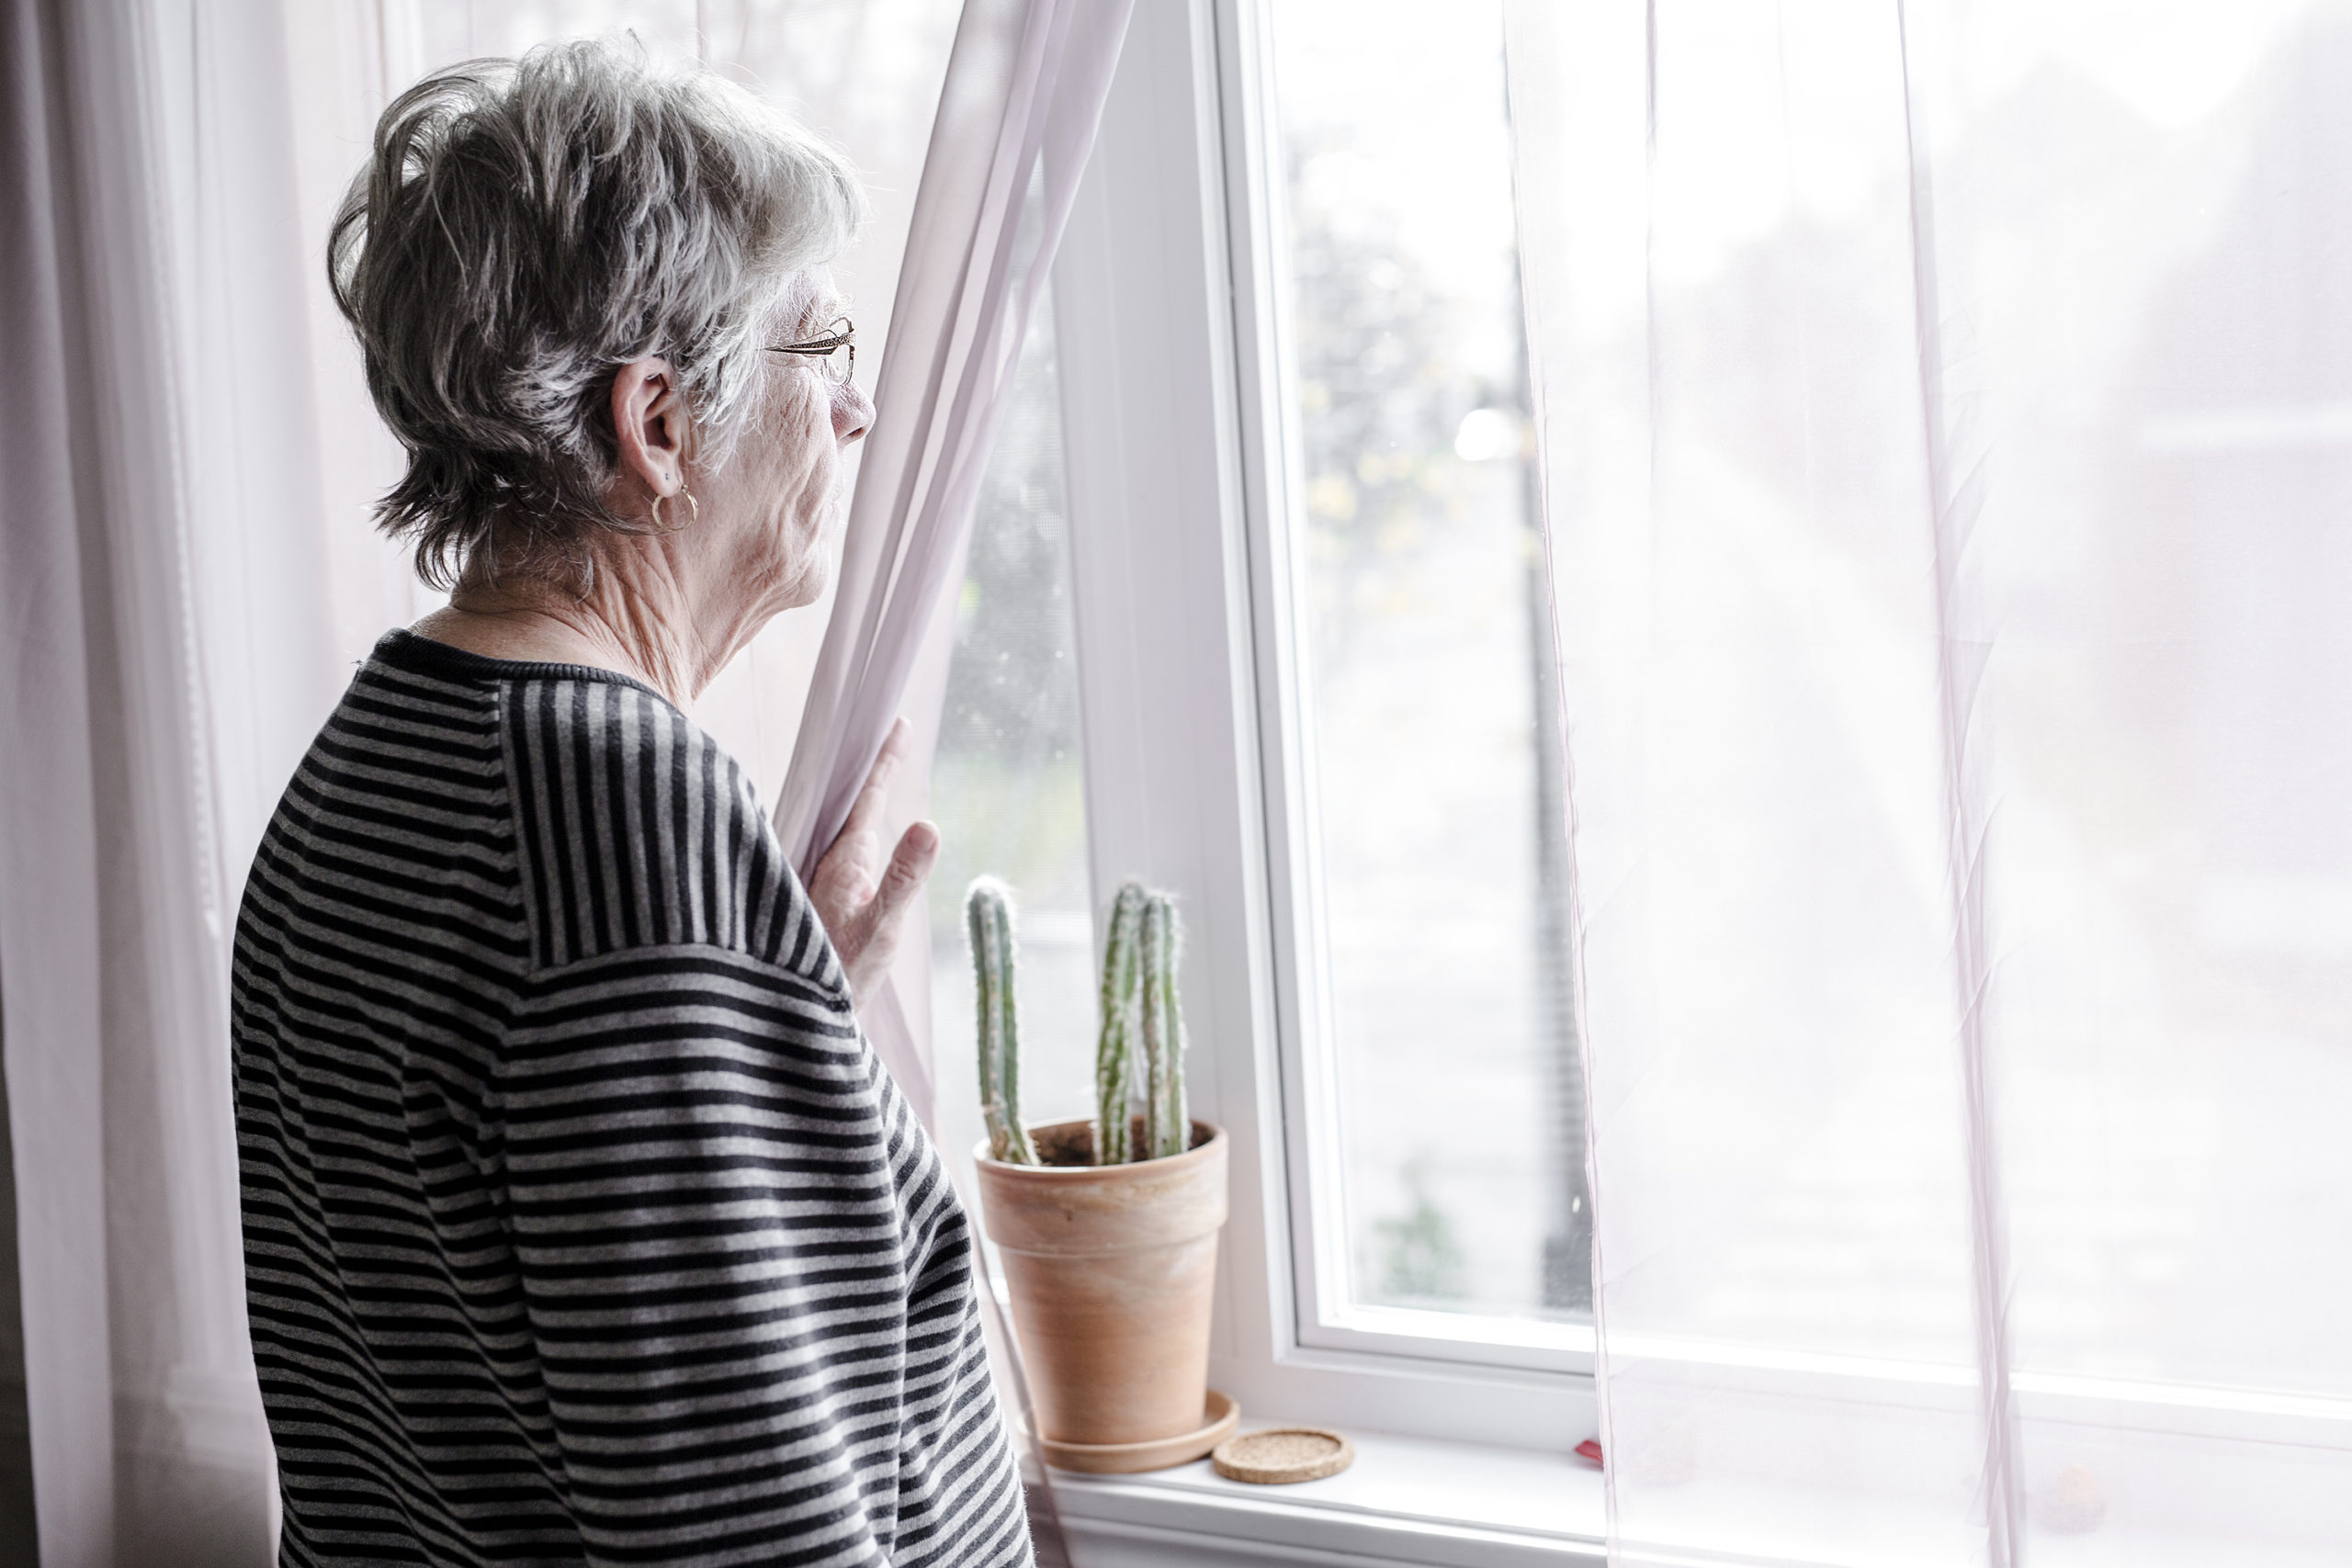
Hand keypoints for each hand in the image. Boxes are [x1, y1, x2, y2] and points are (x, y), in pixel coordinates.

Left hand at [807, 718, 940, 1003]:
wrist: (799, 1019)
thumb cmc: (837, 976)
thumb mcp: (879, 929)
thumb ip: (902, 879)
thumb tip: (929, 824)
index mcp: (845, 859)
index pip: (868, 798)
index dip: (885, 760)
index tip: (898, 722)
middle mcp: (830, 864)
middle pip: (852, 804)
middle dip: (872, 769)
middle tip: (888, 732)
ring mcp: (824, 882)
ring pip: (843, 826)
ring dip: (860, 798)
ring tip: (874, 771)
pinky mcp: (822, 902)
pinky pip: (840, 850)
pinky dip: (855, 828)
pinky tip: (858, 835)